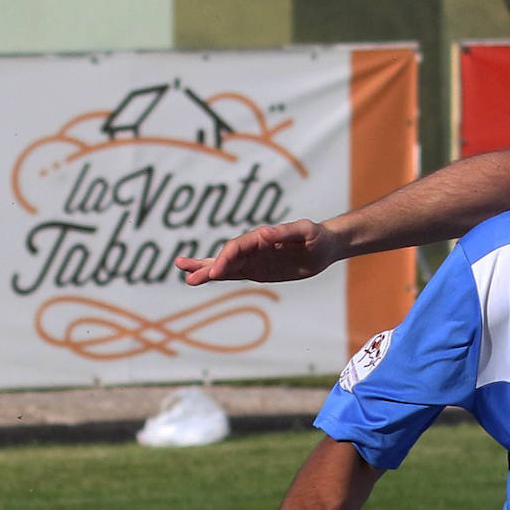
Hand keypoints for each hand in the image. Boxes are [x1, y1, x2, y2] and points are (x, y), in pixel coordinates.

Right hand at [175, 219, 340, 284]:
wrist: (326, 246)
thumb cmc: (316, 235)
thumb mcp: (305, 231)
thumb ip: (285, 232)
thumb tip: (263, 232)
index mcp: (262, 237)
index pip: (237, 247)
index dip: (225, 258)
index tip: (216, 272)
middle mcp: (254, 247)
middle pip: (226, 256)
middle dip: (206, 264)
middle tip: (183, 269)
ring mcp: (255, 259)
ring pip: (227, 266)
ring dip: (207, 271)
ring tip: (187, 278)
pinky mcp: (260, 270)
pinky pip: (237, 274)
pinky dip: (222, 276)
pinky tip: (206, 278)